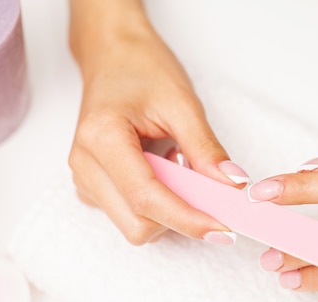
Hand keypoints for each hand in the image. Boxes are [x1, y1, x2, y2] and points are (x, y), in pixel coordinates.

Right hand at [67, 1, 248, 244]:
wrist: (111, 55)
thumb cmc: (140, 68)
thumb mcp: (182, 103)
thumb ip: (206, 149)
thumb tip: (232, 186)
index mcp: (101, 139)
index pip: (146, 199)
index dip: (187, 219)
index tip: (222, 230)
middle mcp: (85, 166)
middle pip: (138, 225)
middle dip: (179, 218)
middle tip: (209, 192)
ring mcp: (85, 180)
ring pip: (135, 226)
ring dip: (168, 210)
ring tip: (177, 165)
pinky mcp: (93, 187)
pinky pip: (130, 215)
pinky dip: (157, 205)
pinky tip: (163, 171)